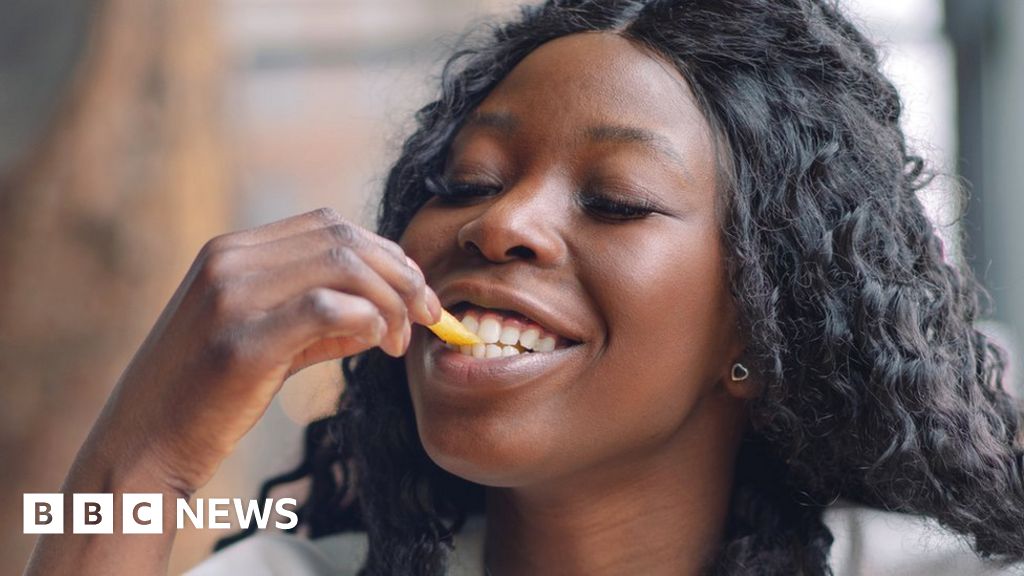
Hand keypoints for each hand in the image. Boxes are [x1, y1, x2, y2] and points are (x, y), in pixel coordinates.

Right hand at [95, 207, 439, 494]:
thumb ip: (322, 321)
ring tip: (399, 340)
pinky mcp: (240, 342)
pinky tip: (376, 344)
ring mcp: (230, 297)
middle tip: (429, 314)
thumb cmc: (209, 396)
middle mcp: (229, 260)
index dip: (385, 253)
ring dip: (390, 300)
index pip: (329, 225)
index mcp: (232, 250)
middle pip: (344, 238)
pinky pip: (327, 309)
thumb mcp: (266, 340)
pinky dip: (367, 321)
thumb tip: (385, 313)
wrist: (145, 446)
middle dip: (401, 274)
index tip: (415, 291)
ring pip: (343, 266)